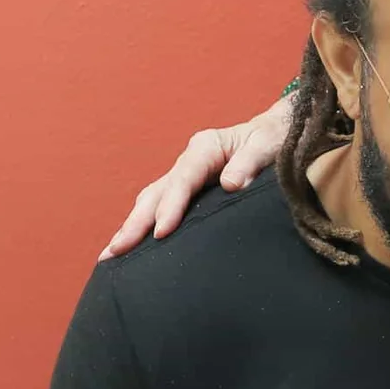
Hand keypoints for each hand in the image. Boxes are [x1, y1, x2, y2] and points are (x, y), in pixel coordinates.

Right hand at [101, 98, 294, 258]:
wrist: (279, 132)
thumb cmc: (275, 139)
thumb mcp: (269, 145)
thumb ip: (251, 162)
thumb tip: (232, 184)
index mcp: (206, 148)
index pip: (183, 179)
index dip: (171, 206)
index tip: (161, 232)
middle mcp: (190, 161)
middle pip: (157, 193)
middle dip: (135, 223)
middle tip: (115, 251)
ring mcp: (185, 175)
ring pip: (151, 201)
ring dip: (131, 227)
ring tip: (111, 255)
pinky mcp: (187, 191)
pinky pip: (160, 208)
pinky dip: (143, 227)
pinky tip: (131, 248)